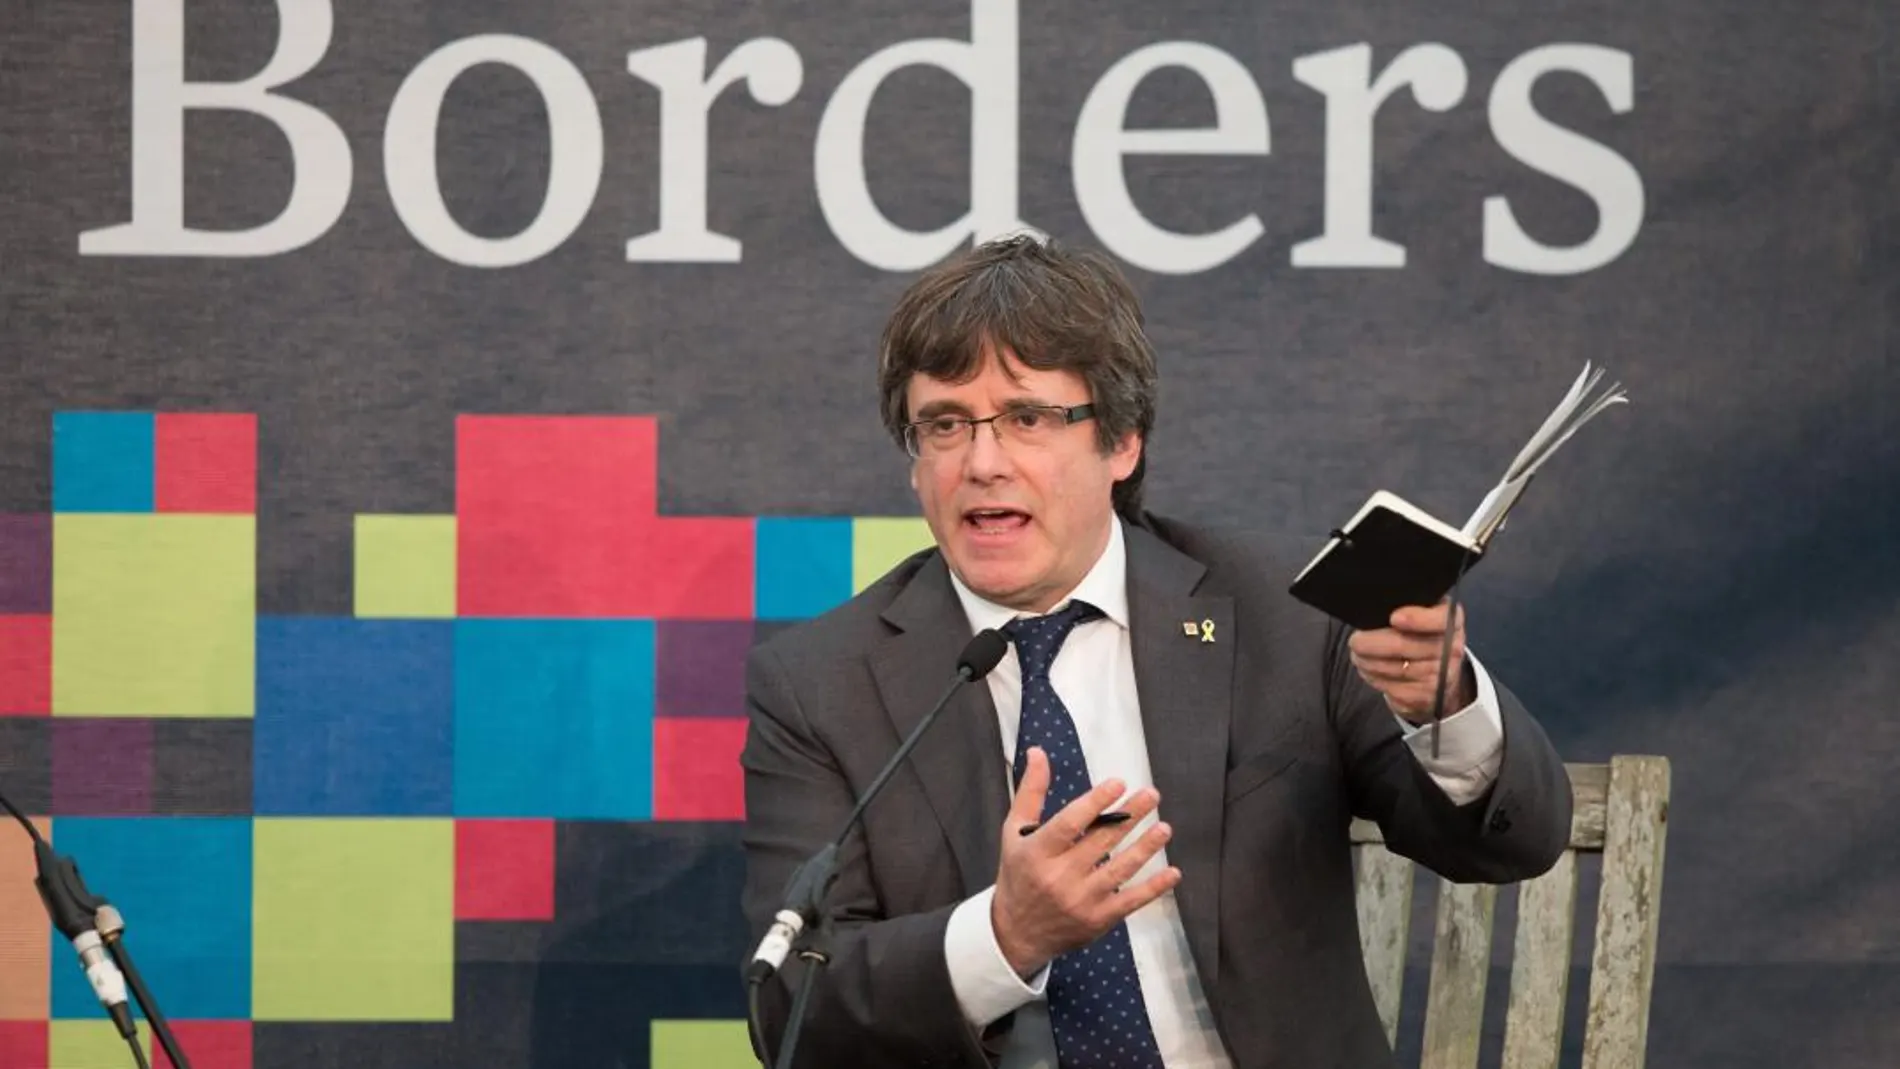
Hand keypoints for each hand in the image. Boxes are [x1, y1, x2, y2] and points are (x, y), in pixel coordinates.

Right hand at [990, 747, 1179, 978]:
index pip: (1069, 824)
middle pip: (1101, 842)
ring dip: (1146, 847)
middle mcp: (1059, 877)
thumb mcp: (1014, 833)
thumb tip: (1038, 752)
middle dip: (1130, 816)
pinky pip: (1131, 901)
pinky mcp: (1098, 920)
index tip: (1118, 784)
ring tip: (1164, 828)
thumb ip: (1030, 792)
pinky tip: (1173, 872)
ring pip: (1120, 870)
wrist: (1016, 934)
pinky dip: (1154, 888)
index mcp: (1037, 852)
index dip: (1095, 803)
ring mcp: (1081, 900)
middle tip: (1152, 795)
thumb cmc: (1018, 875)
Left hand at [1347, 600, 1474, 722]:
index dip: (1417, 619)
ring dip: (1367, 662)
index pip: (1439, 619)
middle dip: (1370, 643)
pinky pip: (1392, 689)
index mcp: (1451, 620)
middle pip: (1404, 646)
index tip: (1394, 618)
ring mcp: (1441, 677)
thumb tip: (1376, 611)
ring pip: (1393, 669)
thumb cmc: (1422, 634)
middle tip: (1355, 641)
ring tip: (1359, 656)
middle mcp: (1452, 649)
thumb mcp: (1423, 611)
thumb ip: (1406, 605)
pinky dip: (1375, 679)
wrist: (1441, 673)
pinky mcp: (1426, 697)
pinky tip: (1370, 671)